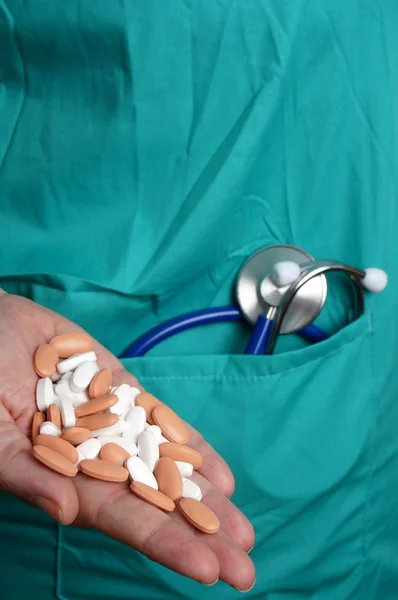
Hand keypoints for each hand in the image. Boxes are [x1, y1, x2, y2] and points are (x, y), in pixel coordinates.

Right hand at [0, 291, 254, 589]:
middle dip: (198, 531)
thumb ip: (25, 473)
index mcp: (65, 477)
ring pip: (167, 463)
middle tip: (244, 566)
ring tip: (243, 530)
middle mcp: (98, 456)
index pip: (120, 517)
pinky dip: (190, 444)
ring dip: (205, 496)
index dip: (162, 541)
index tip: (207, 569)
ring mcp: (116, 421)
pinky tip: (220, 474)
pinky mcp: (123, 387)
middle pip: (155, 498)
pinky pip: (161, 418)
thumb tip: (66, 511)